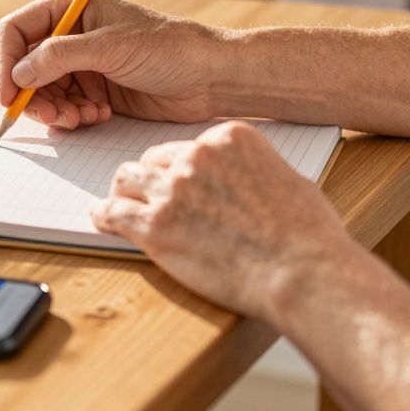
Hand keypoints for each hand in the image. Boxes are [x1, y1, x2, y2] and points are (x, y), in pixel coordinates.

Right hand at [0, 0, 233, 128]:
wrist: (209, 77)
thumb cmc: (167, 48)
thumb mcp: (110, 47)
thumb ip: (59, 57)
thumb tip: (19, 74)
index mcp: (70, 8)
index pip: (17, 31)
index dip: (7, 62)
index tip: (10, 93)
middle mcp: (71, 35)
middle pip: (25, 67)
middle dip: (33, 94)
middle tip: (51, 116)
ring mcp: (82, 65)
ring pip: (43, 92)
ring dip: (55, 110)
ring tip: (79, 118)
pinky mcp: (94, 91)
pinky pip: (65, 107)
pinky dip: (73, 117)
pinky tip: (97, 115)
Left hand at [91, 120, 348, 320]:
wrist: (301, 272)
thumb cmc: (306, 235)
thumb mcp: (287, 180)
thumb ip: (253, 171)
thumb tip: (245, 182)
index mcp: (228, 138)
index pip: (187, 146)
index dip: (180, 167)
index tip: (177, 180)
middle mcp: (196, 156)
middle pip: (154, 159)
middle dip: (151, 178)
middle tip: (149, 196)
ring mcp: (172, 189)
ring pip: (127, 179)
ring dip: (124, 192)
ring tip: (120, 204)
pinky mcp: (154, 225)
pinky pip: (112, 212)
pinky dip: (104, 215)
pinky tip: (102, 220)